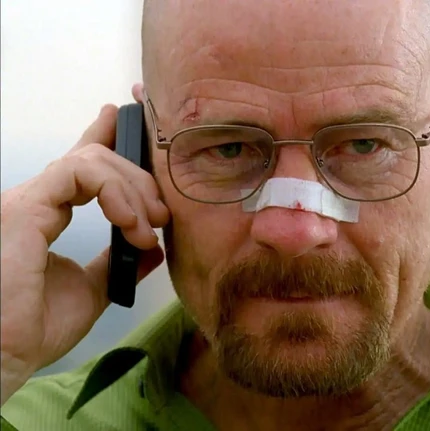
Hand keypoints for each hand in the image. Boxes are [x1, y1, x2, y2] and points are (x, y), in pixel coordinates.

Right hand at [0, 105, 169, 404]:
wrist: (6, 354)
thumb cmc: (35, 327)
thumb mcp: (93, 288)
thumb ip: (118, 261)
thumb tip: (152, 246)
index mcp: (47, 215)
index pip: (80, 167)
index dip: (104, 138)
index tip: (128, 122)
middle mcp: (36, 202)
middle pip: (95, 159)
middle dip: (139, 179)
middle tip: (161, 216)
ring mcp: (28, 201)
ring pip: (91, 160)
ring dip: (132, 188)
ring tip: (148, 225)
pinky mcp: (25, 206)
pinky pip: (78, 171)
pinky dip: (114, 190)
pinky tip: (129, 220)